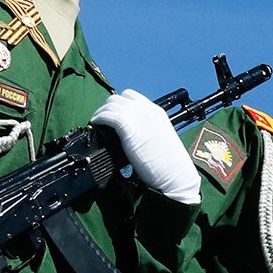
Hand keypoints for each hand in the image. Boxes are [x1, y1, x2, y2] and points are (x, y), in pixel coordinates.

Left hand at [92, 89, 200, 204]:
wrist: (175, 175)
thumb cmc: (170, 165)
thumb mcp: (161, 138)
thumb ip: (146, 130)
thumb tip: (131, 133)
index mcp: (156, 112)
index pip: (131, 96)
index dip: (119, 104)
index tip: (114, 114)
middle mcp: (147, 110)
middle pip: (118, 98)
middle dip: (108, 107)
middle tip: (104, 120)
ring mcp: (137, 117)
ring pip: (110, 104)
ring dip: (101, 112)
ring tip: (98, 123)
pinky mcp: (128, 127)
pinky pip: (107, 115)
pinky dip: (99, 118)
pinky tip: (96, 124)